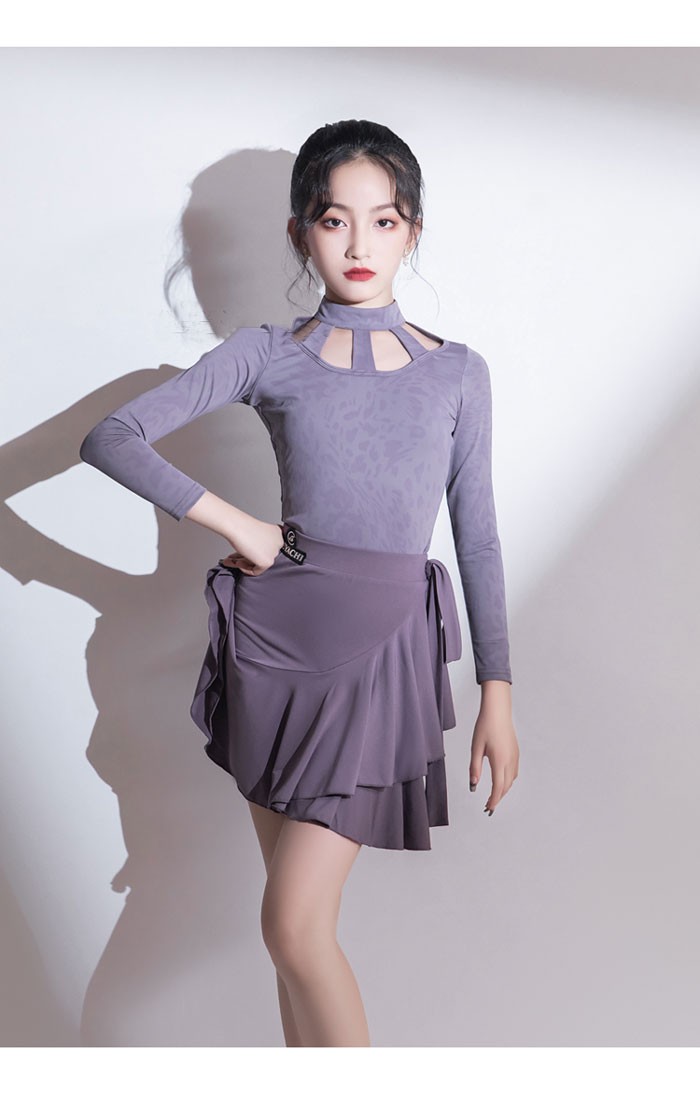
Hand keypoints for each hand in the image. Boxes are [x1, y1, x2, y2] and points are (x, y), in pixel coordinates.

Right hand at [219, 520, 283, 576]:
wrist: (236, 526)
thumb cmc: (241, 526)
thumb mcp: (255, 534)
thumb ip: (258, 544)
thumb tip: (252, 556)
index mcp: (277, 533)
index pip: (266, 548)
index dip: (252, 551)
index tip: (241, 553)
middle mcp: (279, 542)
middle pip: (261, 556)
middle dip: (246, 558)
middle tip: (234, 558)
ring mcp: (274, 552)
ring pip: (258, 563)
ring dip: (243, 563)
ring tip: (230, 560)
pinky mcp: (268, 561)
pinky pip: (256, 571)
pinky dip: (245, 569)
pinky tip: (237, 562)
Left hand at [469, 694, 518, 815]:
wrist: (497, 711)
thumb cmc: (485, 726)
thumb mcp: (476, 748)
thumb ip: (475, 768)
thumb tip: (473, 785)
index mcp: (499, 760)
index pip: (498, 787)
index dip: (493, 800)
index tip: (488, 808)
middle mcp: (510, 760)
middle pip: (506, 786)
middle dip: (498, 798)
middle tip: (488, 806)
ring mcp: (515, 756)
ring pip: (511, 780)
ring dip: (503, 790)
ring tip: (493, 795)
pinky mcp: (516, 752)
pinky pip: (514, 771)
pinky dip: (508, 780)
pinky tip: (501, 780)